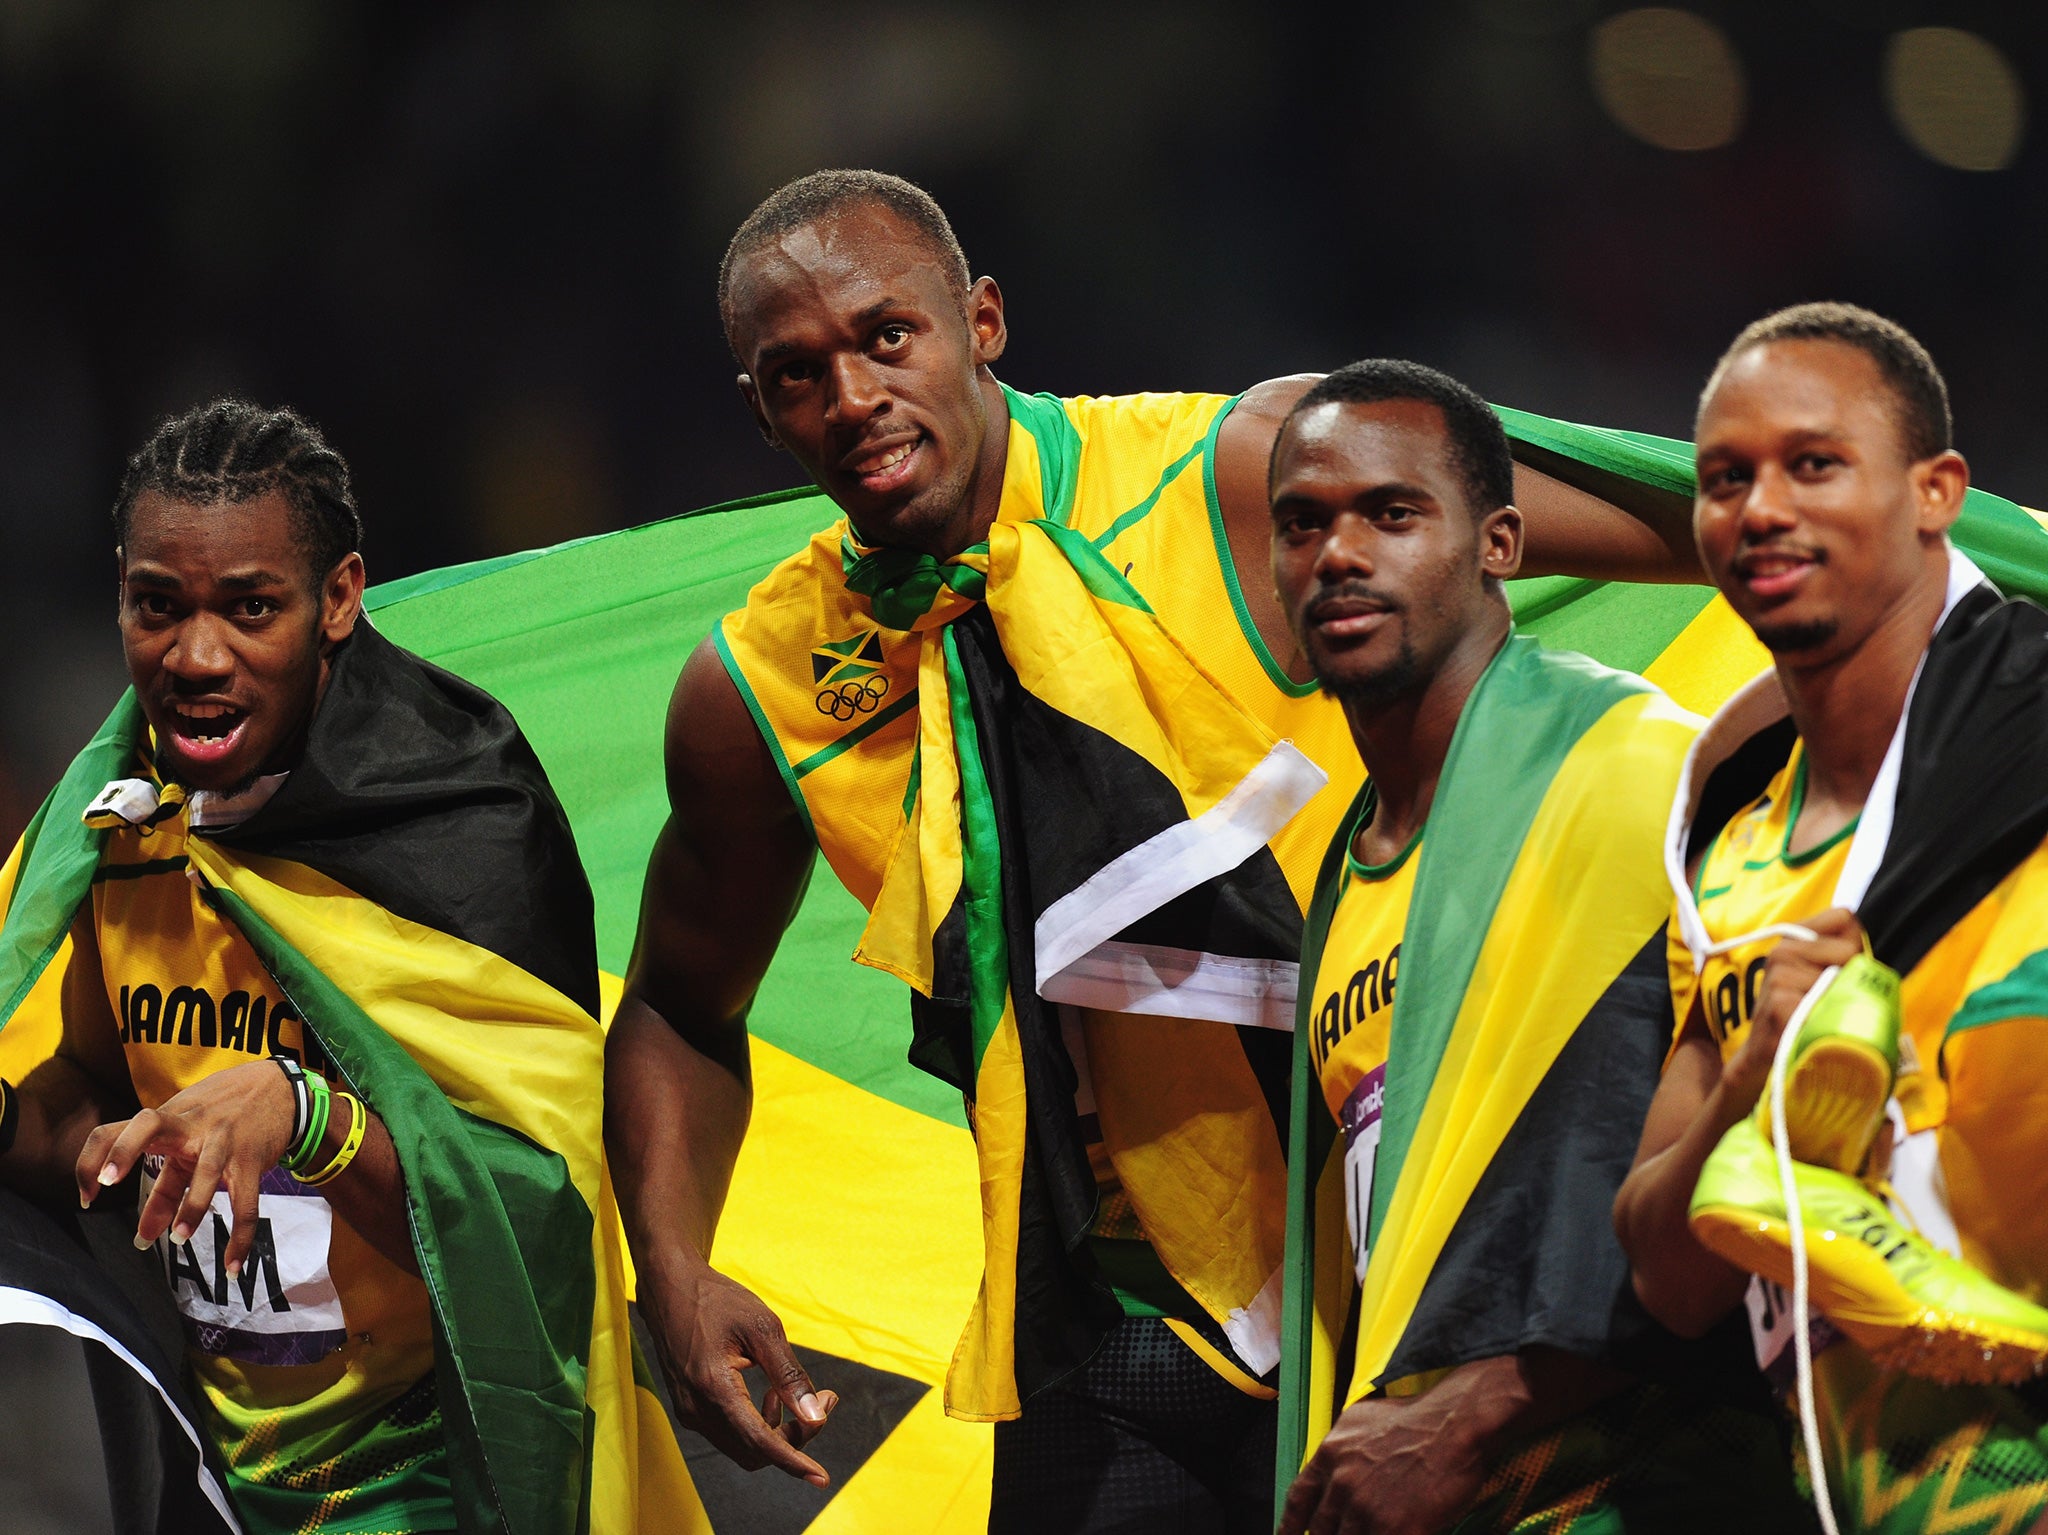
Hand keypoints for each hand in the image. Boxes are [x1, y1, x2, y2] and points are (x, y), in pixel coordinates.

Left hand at [75, 1057, 296, 1277]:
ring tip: (178, 1237)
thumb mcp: (191, 1137)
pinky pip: (247, 1203)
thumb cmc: (224, 1113)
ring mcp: (223, 1140)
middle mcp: (191, 1126)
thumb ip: (166, 1181)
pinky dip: (240, 1238)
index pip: (118, 1130)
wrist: (279, 1088)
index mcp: (169, 1120)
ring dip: (191, 1206)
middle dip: (125, 1151)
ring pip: (205, 1171)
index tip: (88, 1195)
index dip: (94, 1159)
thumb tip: (144, 1235)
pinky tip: (232, 1265)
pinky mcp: (251, 1160)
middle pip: (148, 1126)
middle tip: (107, 1183)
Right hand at [639, 1252, 838, 1484]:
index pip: (760, 1442)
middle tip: (825, 1400)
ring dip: (779, 1431)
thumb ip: (789, 1374)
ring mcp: (690, 1412)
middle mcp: (696, 1410)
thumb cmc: (717, 1301)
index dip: (793, 1461)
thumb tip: (815, 1416)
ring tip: (804, 1394)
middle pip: (755, 1451)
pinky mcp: (690, 1409)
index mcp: (714, 1388)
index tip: (821, 1478)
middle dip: (795, 1436)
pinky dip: (759, 1425)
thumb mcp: (762, 1327)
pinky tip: (771, 1394)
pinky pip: (731, 1434)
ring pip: (743, 1447)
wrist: (670, 1289)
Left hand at [1280, 1393, 1489, 1534]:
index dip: (1290, 1524)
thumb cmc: (1417, 1417)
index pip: (1299, 1499)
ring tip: (1370, 1532)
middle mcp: (1342, 1483)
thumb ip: (1341, 1449)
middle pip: (1320, 1529)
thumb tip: (1332, 1468)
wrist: (1455, 1425)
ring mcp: (1367, 1509)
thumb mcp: (1362, 1419)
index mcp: (1331, 1454)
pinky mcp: (1395, 1529)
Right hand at [1721, 907, 1865, 1113]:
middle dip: (1851, 977)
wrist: (1764, 1057)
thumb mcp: (1819, 978)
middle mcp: (1782, 950)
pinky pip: (1829, 1003)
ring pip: (1842, 978)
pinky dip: (1830, 1020)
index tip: (1844, 969)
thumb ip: (1844, 955)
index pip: (1844, 918)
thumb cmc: (1800, 1015)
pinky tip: (1813, 1028)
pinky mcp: (1782, 1002)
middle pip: (1849, 950)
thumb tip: (1873, 945)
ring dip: (1841, 1001)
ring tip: (1820, 1016)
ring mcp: (1779, 975)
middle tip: (1831, 1001)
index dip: (1854, 944)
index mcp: (1793, 939)